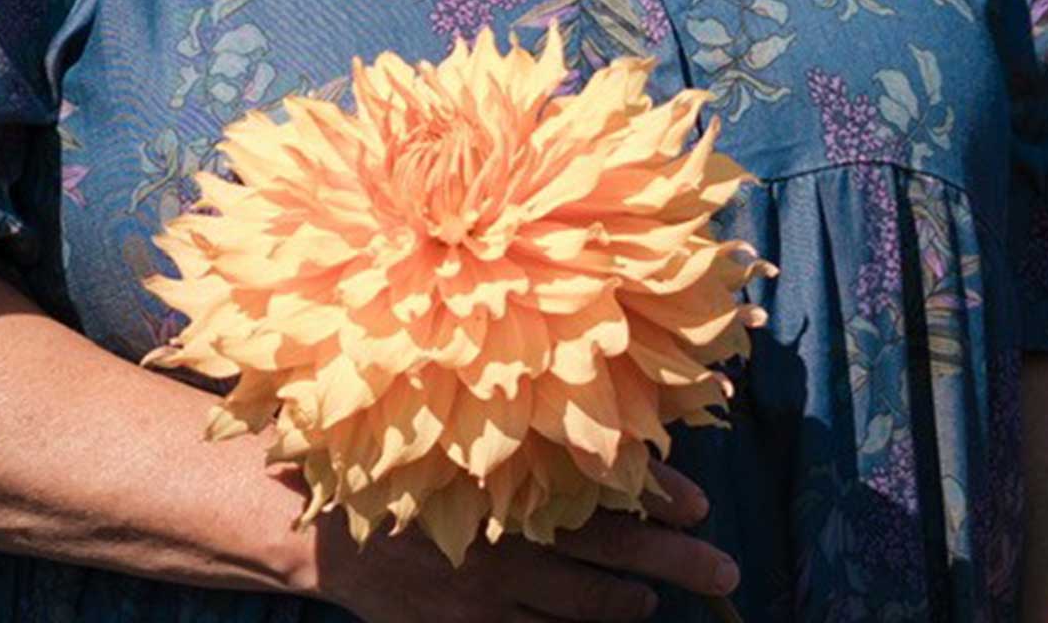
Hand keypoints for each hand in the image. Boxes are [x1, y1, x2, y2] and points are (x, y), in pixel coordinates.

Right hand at [312, 460, 740, 622]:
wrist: (320, 523)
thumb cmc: (399, 465)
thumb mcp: (459, 441)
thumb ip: (519, 447)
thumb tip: (592, 443)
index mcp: (511, 472)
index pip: (600, 483)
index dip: (654, 491)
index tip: (700, 500)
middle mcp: (510, 529)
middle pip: (610, 549)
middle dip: (675, 559)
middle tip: (727, 568)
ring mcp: (491, 588)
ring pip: (582, 606)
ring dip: (628, 603)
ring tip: (654, 601)